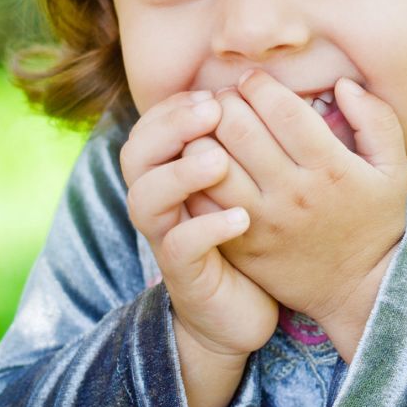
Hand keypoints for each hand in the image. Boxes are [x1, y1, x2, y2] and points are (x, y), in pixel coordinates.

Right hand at [120, 90, 278, 360]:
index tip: (216, 94)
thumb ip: (251, 142)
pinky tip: (241, 217)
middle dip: (171, 126)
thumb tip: (270, 91)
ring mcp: (169, 239)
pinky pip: (180, 247)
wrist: (242, 314)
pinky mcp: (186, 275)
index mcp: (173, 174)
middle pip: (136, 154)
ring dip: (180, 173)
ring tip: (219, 161)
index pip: (152, 127)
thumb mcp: (250, 186)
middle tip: (212, 112)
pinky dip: (206, 228)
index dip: (176, 107)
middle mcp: (163, 204)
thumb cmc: (252, 241)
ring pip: (146, 198)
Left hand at [200, 70, 406, 357]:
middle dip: (225, 101)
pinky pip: (202, 199)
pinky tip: (201, 163)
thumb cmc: (375, 221)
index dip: (259, 85)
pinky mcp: (241, 244)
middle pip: (239, 128)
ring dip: (203, 134)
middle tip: (225, 98)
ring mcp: (263, 221)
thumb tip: (342, 84)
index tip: (253, 81)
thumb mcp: (393, 169)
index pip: (281, 109)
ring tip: (209, 126)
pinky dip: (195, 174)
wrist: (358, 289)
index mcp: (332, 168)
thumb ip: (376, 119)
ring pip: (211, 162)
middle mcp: (294, 192)